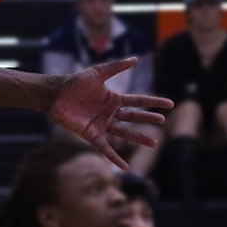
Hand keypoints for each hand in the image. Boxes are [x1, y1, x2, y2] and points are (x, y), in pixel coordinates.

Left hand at [46, 58, 171, 171]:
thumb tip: (136, 59)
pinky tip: (126, 167)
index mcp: (113, 98)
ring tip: (154, 144)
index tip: (170, 104)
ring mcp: (102, 125)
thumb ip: (116, 67)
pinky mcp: (92, 135)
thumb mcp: (98, 73)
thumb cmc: (75, 82)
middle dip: (148, 119)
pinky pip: (106, 148)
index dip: (154, 102)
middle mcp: (110, 112)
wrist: (56, 94)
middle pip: (134, 117)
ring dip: (138, 139)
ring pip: (124, 134)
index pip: (139, 100)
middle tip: (163, 122)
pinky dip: (115, 158)